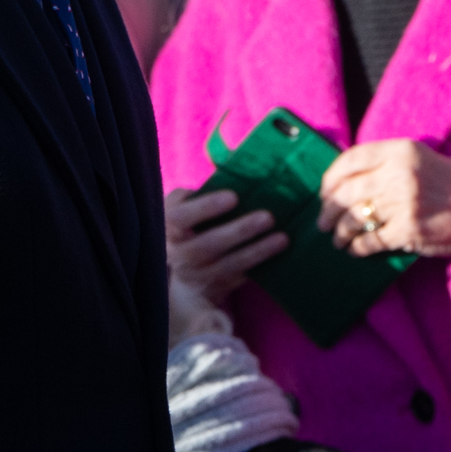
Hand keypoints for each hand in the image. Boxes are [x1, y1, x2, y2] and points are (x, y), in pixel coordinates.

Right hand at [166, 183, 284, 303]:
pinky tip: (279, 256)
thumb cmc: (191, 223)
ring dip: (256, 252)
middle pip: (206, 246)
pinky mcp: (213, 290)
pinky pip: (238, 280)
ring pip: (226, 266)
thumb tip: (230, 161)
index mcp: (168, 226)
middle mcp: (177, 254)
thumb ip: (203, 189)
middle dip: (239, 231)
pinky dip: (258, 267)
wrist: (183, 266)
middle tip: (268, 217)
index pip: (180, 218)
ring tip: (282, 239)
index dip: (206, 207)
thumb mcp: (187, 205)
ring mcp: (195, 276)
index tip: (234, 197)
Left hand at [318, 139, 450, 257]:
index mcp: (398, 151)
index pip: (350, 160)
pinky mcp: (407, 229)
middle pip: (346, 192)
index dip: (330, 178)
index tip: (324, 192)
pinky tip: (355, 249)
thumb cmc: (442, 182)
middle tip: (323, 221)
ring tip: (337, 239)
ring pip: (354, 218)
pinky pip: (370, 240)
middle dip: (328, 210)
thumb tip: (342, 180)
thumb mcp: (415, 158)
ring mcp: (402, 203)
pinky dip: (358, 247)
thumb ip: (382, 162)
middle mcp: (398, 174)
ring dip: (340, 232)